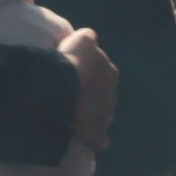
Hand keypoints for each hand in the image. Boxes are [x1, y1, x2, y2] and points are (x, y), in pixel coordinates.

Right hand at [58, 27, 117, 150]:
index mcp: (110, 71)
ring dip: (90, 115)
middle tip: (70, 92)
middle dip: (91, 94)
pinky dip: (92, 138)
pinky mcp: (98, 135)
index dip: (86, 71)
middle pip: (102, 94)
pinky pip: (98, 139)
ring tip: (71, 113)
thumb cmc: (70, 63)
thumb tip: (91, 37)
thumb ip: (88, 38)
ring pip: (101, 115)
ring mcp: (106, 117)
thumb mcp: (79, 40)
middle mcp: (113, 94)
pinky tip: (81, 135)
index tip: (72, 72)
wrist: (62, 90)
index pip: (102, 70)